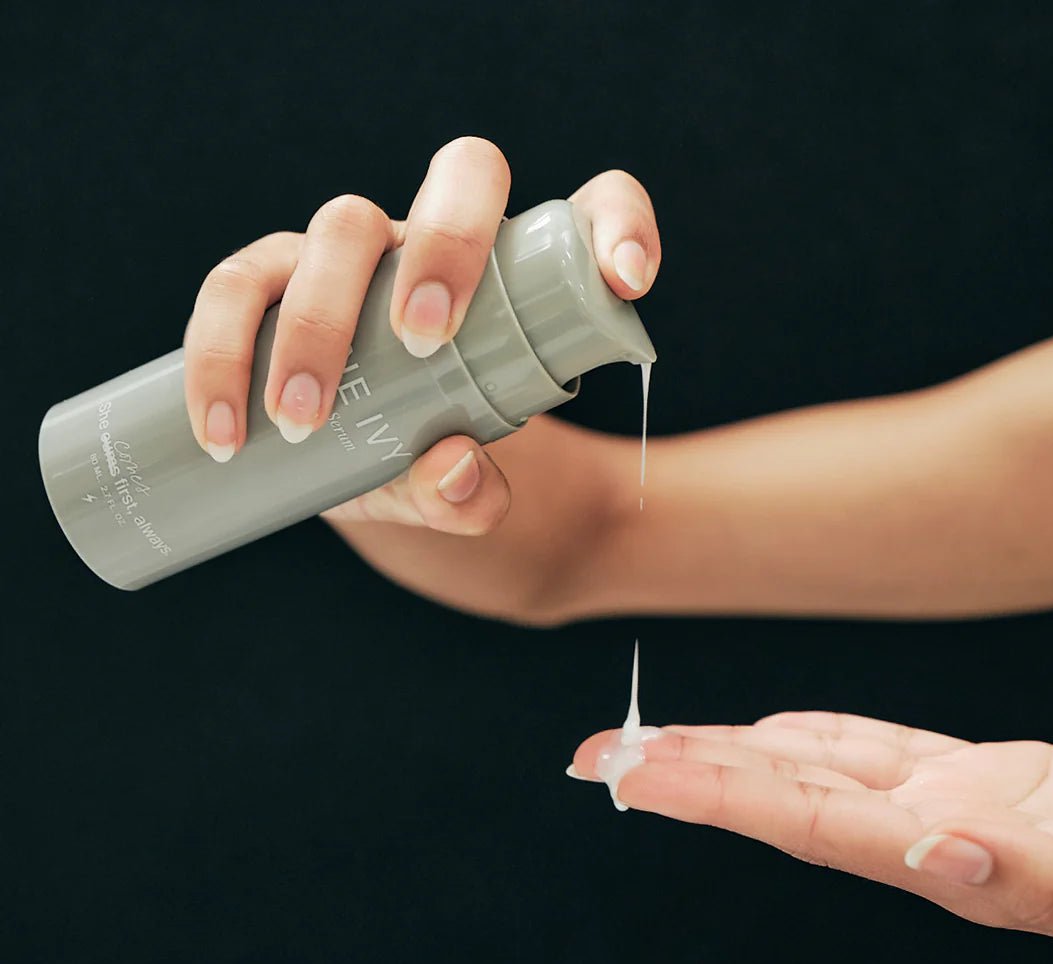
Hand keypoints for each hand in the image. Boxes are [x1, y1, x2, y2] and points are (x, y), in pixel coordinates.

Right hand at [183, 136, 659, 537]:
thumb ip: (468, 497)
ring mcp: (352, 257)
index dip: (617, 223)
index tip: (627, 282)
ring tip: (299, 421)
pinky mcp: (269, 284)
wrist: (359, 471)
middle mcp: (438, 246)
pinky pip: (234, 287)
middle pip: (460, 173)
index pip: (586, 211)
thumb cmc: (428, 461)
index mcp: (510, 280)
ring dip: (315, 318)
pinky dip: (220, 354)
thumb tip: (454, 467)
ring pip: (338, 227)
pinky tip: (223, 433)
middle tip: (424, 342)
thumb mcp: (458, 495)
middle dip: (445, 246)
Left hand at [571, 711, 1052, 940]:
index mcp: (941, 859)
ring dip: (731, 750)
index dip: (715, 796)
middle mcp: (922, 833)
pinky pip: (880, 750)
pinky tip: (769, 732)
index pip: (800, 820)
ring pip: (815, 767)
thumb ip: (1030, 875)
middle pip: (782, 796)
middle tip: (597, 755)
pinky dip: (819, 736)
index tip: (635, 777)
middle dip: (688, 773)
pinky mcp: (984, 776)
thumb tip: (939, 851)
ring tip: (656, 737)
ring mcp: (947, 803)